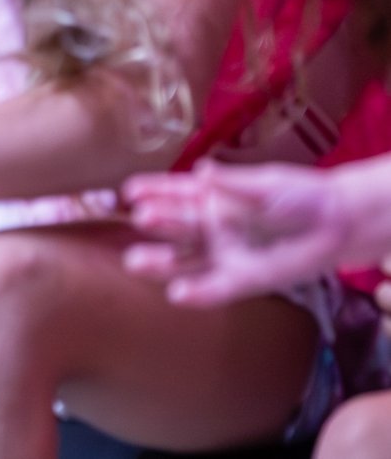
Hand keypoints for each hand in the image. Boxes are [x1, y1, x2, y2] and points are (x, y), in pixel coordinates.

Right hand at [123, 162, 355, 306]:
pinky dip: (197, 293)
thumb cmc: (299, 196)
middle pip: (175, 225)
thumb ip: (233, 183)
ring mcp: (224, 253)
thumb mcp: (264, 184)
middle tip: (141, 219)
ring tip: (136, 262)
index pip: (174, 193)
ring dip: (161, 261)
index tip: (128, 191)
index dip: (152, 191)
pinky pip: (216, 288)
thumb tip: (201, 171)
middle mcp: (210, 226)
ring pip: (185, 259)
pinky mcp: (244, 279)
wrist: (337, 224)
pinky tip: (177, 295)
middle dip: (158, 222)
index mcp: (211, 197)